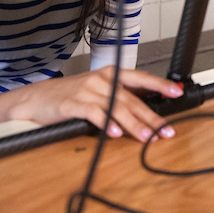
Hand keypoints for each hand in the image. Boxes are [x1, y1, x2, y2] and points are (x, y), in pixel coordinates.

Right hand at [0, 66, 182, 141]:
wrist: (35, 99)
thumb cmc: (70, 96)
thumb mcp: (98, 92)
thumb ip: (119, 98)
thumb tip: (147, 111)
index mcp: (111, 75)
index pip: (141, 79)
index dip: (159, 86)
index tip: (177, 92)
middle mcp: (102, 80)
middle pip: (132, 99)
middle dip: (151, 117)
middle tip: (164, 131)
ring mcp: (87, 90)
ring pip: (117, 107)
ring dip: (134, 124)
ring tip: (146, 137)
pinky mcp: (72, 103)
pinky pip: (93, 113)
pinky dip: (106, 123)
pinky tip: (115, 133)